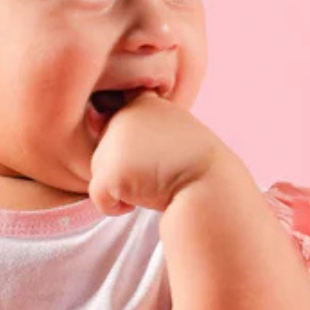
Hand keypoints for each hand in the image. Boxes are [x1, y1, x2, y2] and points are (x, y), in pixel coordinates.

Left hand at [86, 91, 228, 214]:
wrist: (213, 187)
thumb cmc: (196, 166)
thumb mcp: (173, 129)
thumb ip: (141, 125)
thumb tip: (95, 120)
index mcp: (142, 101)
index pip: (116, 111)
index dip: (130, 138)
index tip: (156, 148)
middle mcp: (123, 115)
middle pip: (105, 150)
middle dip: (126, 166)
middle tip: (160, 168)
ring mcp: (114, 143)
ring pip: (99, 173)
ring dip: (123, 185)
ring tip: (156, 180)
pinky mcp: (109, 172)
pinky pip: (99, 198)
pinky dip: (117, 207)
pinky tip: (145, 196)